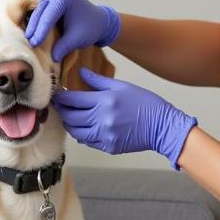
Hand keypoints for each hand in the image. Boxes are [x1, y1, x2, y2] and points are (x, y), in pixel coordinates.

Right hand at [26, 0, 120, 61]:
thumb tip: (53, 58)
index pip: (49, 16)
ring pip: (39, 11)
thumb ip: (63, 47)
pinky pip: (40, 10)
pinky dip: (37, 22)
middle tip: (29, 43)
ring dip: (34, 25)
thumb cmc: (90, 28)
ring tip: (29, 40)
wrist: (98, 20)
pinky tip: (32, 34)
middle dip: (36, 28)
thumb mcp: (77, 38)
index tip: (34, 44)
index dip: (41, 31)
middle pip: (42, 12)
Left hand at [52, 68, 197, 169]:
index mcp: (105, 101)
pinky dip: (82, 134)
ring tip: (70, 116)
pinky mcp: (108, 147)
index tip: (56, 94)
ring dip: (70, 123)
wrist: (162, 126)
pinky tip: (85, 127)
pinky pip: (87, 141)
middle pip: (70, 116)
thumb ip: (98, 81)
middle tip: (58, 105)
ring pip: (75, 132)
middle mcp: (102, 119)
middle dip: (61, 110)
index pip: (72, 100)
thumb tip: (81, 72)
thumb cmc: (145, 103)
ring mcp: (104, 135)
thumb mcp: (122, 86)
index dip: (61, 97)